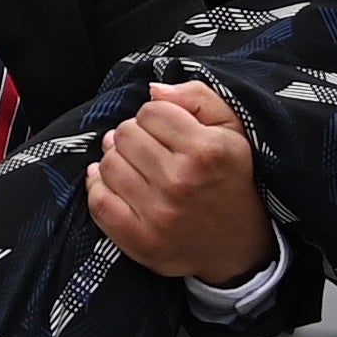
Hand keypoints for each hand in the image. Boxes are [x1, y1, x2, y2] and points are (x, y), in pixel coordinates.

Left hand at [88, 82, 271, 285]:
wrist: (238, 245)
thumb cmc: (232, 179)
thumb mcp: (232, 129)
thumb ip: (197, 97)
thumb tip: (153, 91)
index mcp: (207, 150)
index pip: (151, 111)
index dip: (156, 115)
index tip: (166, 129)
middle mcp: (181, 181)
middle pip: (125, 135)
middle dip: (134, 135)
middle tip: (149, 148)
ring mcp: (159, 214)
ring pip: (108, 164)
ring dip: (117, 160)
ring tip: (136, 166)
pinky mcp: (141, 241)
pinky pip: (98, 201)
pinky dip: (98, 187)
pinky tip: (113, 182)